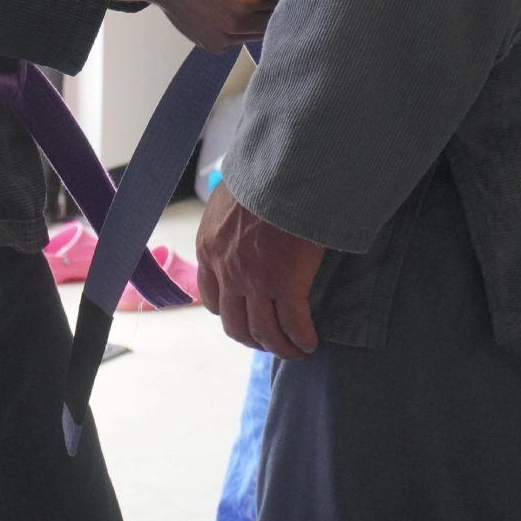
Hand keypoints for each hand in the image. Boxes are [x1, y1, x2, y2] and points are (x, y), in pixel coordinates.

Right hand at [112, 0, 305, 51]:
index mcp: (247, 0)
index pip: (285, 0)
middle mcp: (235, 25)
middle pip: (273, 21)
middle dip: (278, 6)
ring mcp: (221, 38)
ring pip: (256, 33)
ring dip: (261, 19)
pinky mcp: (210, 44)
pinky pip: (237, 39)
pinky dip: (242, 27)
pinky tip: (238, 10)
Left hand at [196, 182, 324, 358]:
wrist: (283, 171)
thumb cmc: (262, 175)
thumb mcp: (230, 198)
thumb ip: (231, 222)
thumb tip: (242, 226)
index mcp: (209, 249)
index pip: (211, 297)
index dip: (230, 313)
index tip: (246, 317)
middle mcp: (226, 271)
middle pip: (235, 324)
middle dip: (253, 338)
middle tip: (271, 341)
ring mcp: (254, 282)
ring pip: (264, 332)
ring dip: (280, 347)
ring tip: (296, 349)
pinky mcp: (285, 285)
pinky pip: (293, 325)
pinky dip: (302, 339)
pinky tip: (310, 342)